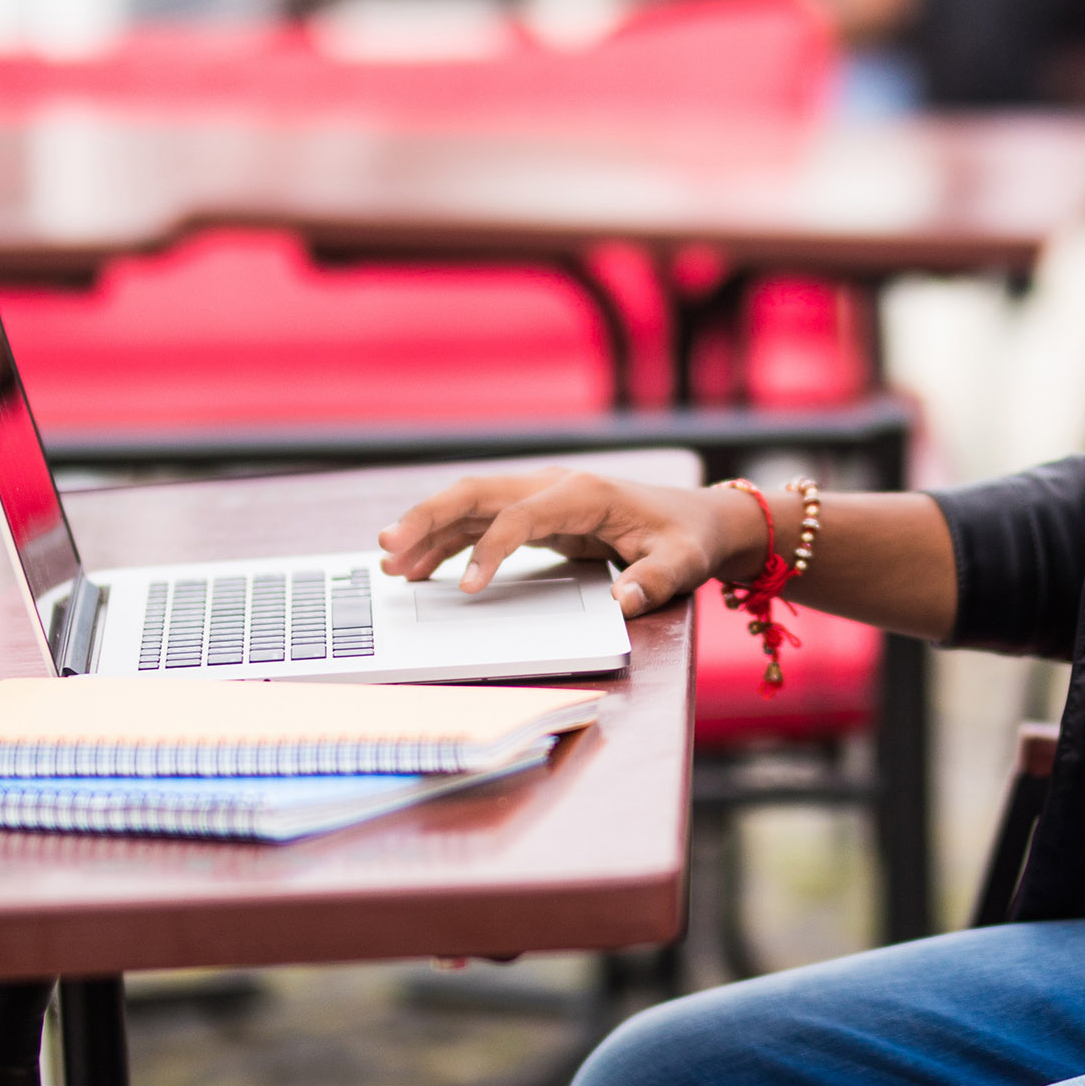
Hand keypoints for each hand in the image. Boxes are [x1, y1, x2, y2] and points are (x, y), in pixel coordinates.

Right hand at [380, 469, 764, 619]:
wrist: (697, 519)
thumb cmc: (687, 540)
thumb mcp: (682, 563)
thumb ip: (655, 580)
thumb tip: (623, 599)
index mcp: (584, 494)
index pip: (521, 516)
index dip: (490, 549)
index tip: (467, 589)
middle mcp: (554, 486)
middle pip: (478, 493)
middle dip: (429, 518)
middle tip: (387, 548)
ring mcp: (541, 496)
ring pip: (471, 504)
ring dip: (427, 529)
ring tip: (387, 561)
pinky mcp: (536, 512)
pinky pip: (481, 521)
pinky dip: (446, 540)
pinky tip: (417, 564)